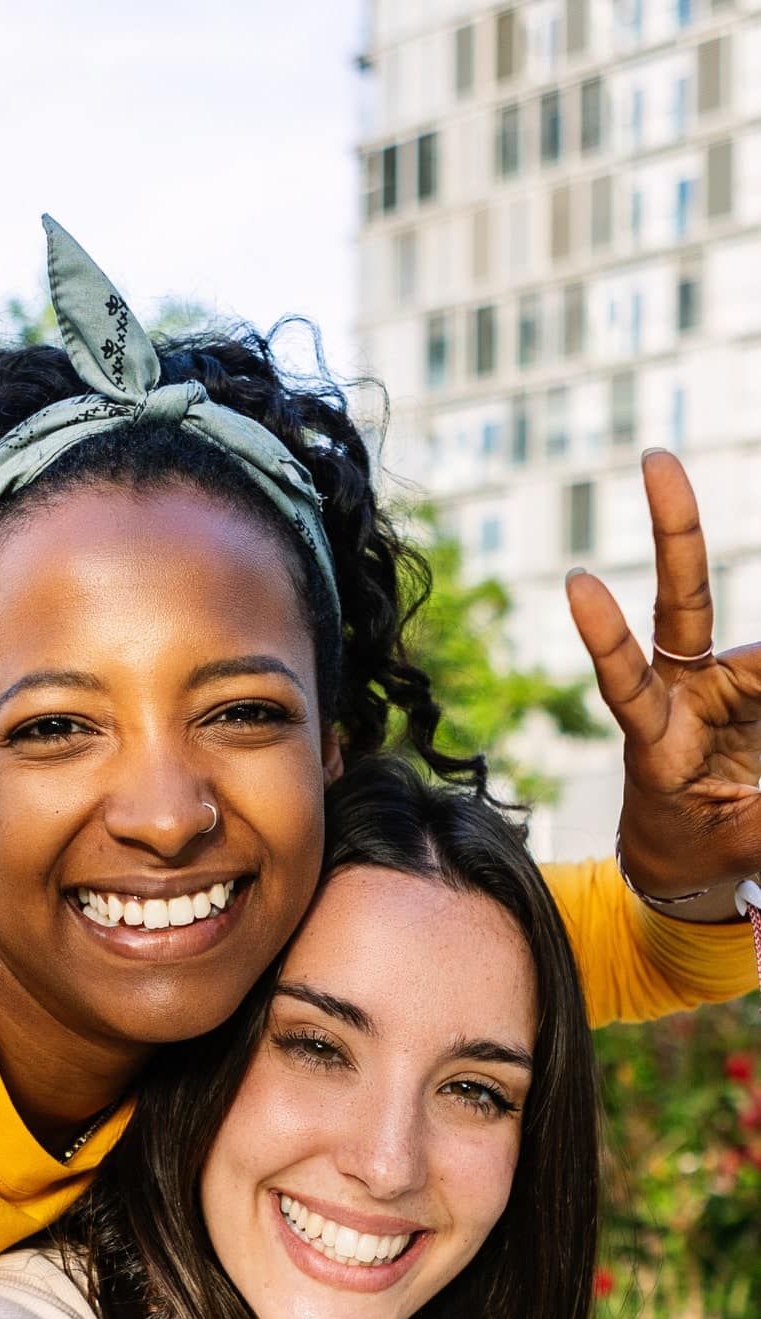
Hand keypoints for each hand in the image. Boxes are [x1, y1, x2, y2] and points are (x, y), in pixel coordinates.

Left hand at [567, 449, 760, 913]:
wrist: (695, 861)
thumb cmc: (696, 853)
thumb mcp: (732, 847)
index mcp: (653, 737)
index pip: (625, 678)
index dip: (603, 634)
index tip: (576, 581)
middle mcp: (683, 691)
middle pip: (680, 598)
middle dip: (672, 526)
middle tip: (655, 457)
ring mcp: (723, 680)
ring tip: (751, 758)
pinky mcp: (755, 679)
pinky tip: (757, 751)